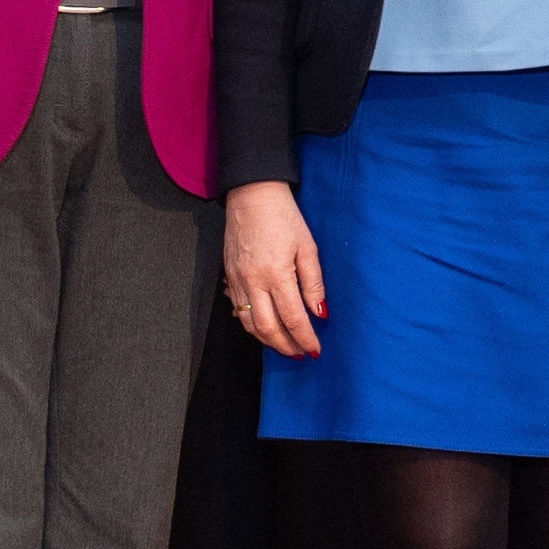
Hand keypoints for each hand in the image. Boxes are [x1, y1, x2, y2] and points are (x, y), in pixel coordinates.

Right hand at [225, 179, 324, 358]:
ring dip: (267, 340)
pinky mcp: (228, 276)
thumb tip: (320, 313)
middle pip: (268, 328)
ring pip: (249, 323)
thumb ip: (313, 283)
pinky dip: (251, 325)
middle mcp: (253, 281)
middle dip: (285, 346)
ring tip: (284, 345)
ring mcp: (237, 280)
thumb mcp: (307, 247)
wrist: (252, 194)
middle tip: (300, 354)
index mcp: (276, 274)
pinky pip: (238, 310)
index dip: (305, 337)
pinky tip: (264, 328)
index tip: (315, 349)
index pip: (292, 317)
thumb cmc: (282, 216)